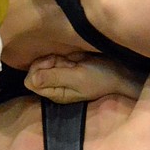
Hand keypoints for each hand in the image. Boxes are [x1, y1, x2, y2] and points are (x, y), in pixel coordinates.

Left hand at [24, 52, 144, 102]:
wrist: (120, 73)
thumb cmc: (100, 77)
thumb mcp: (77, 78)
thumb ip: (54, 78)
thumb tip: (29, 79)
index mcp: (56, 93)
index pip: (31, 81)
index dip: (38, 70)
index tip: (55, 64)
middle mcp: (55, 86)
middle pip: (35, 71)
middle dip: (47, 62)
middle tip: (67, 62)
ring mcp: (60, 75)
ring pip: (43, 63)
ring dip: (55, 58)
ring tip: (73, 60)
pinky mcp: (66, 66)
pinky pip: (54, 58)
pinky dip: (61, 55)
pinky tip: (74, 57)